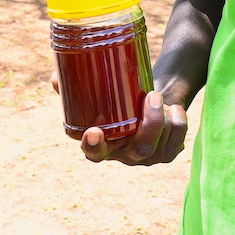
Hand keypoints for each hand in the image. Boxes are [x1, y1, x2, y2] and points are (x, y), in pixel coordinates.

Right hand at [51, 71, 188, 164]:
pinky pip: (178, 138)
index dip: (93, 146)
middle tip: (152, 95)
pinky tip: (173, 108)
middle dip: (150, 123)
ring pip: (162, 142)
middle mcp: (126, 156)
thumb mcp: (101, 92)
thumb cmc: (120, 97)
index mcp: (104, 145)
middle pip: (140, 150)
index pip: (94, 154)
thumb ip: (77, 86)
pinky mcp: (169, 153)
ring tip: (158, 95)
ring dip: (165, 116)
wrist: (150, 100)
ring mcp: (149, 157)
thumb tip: (55, 76)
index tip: (94, 131)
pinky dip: (179, 120)